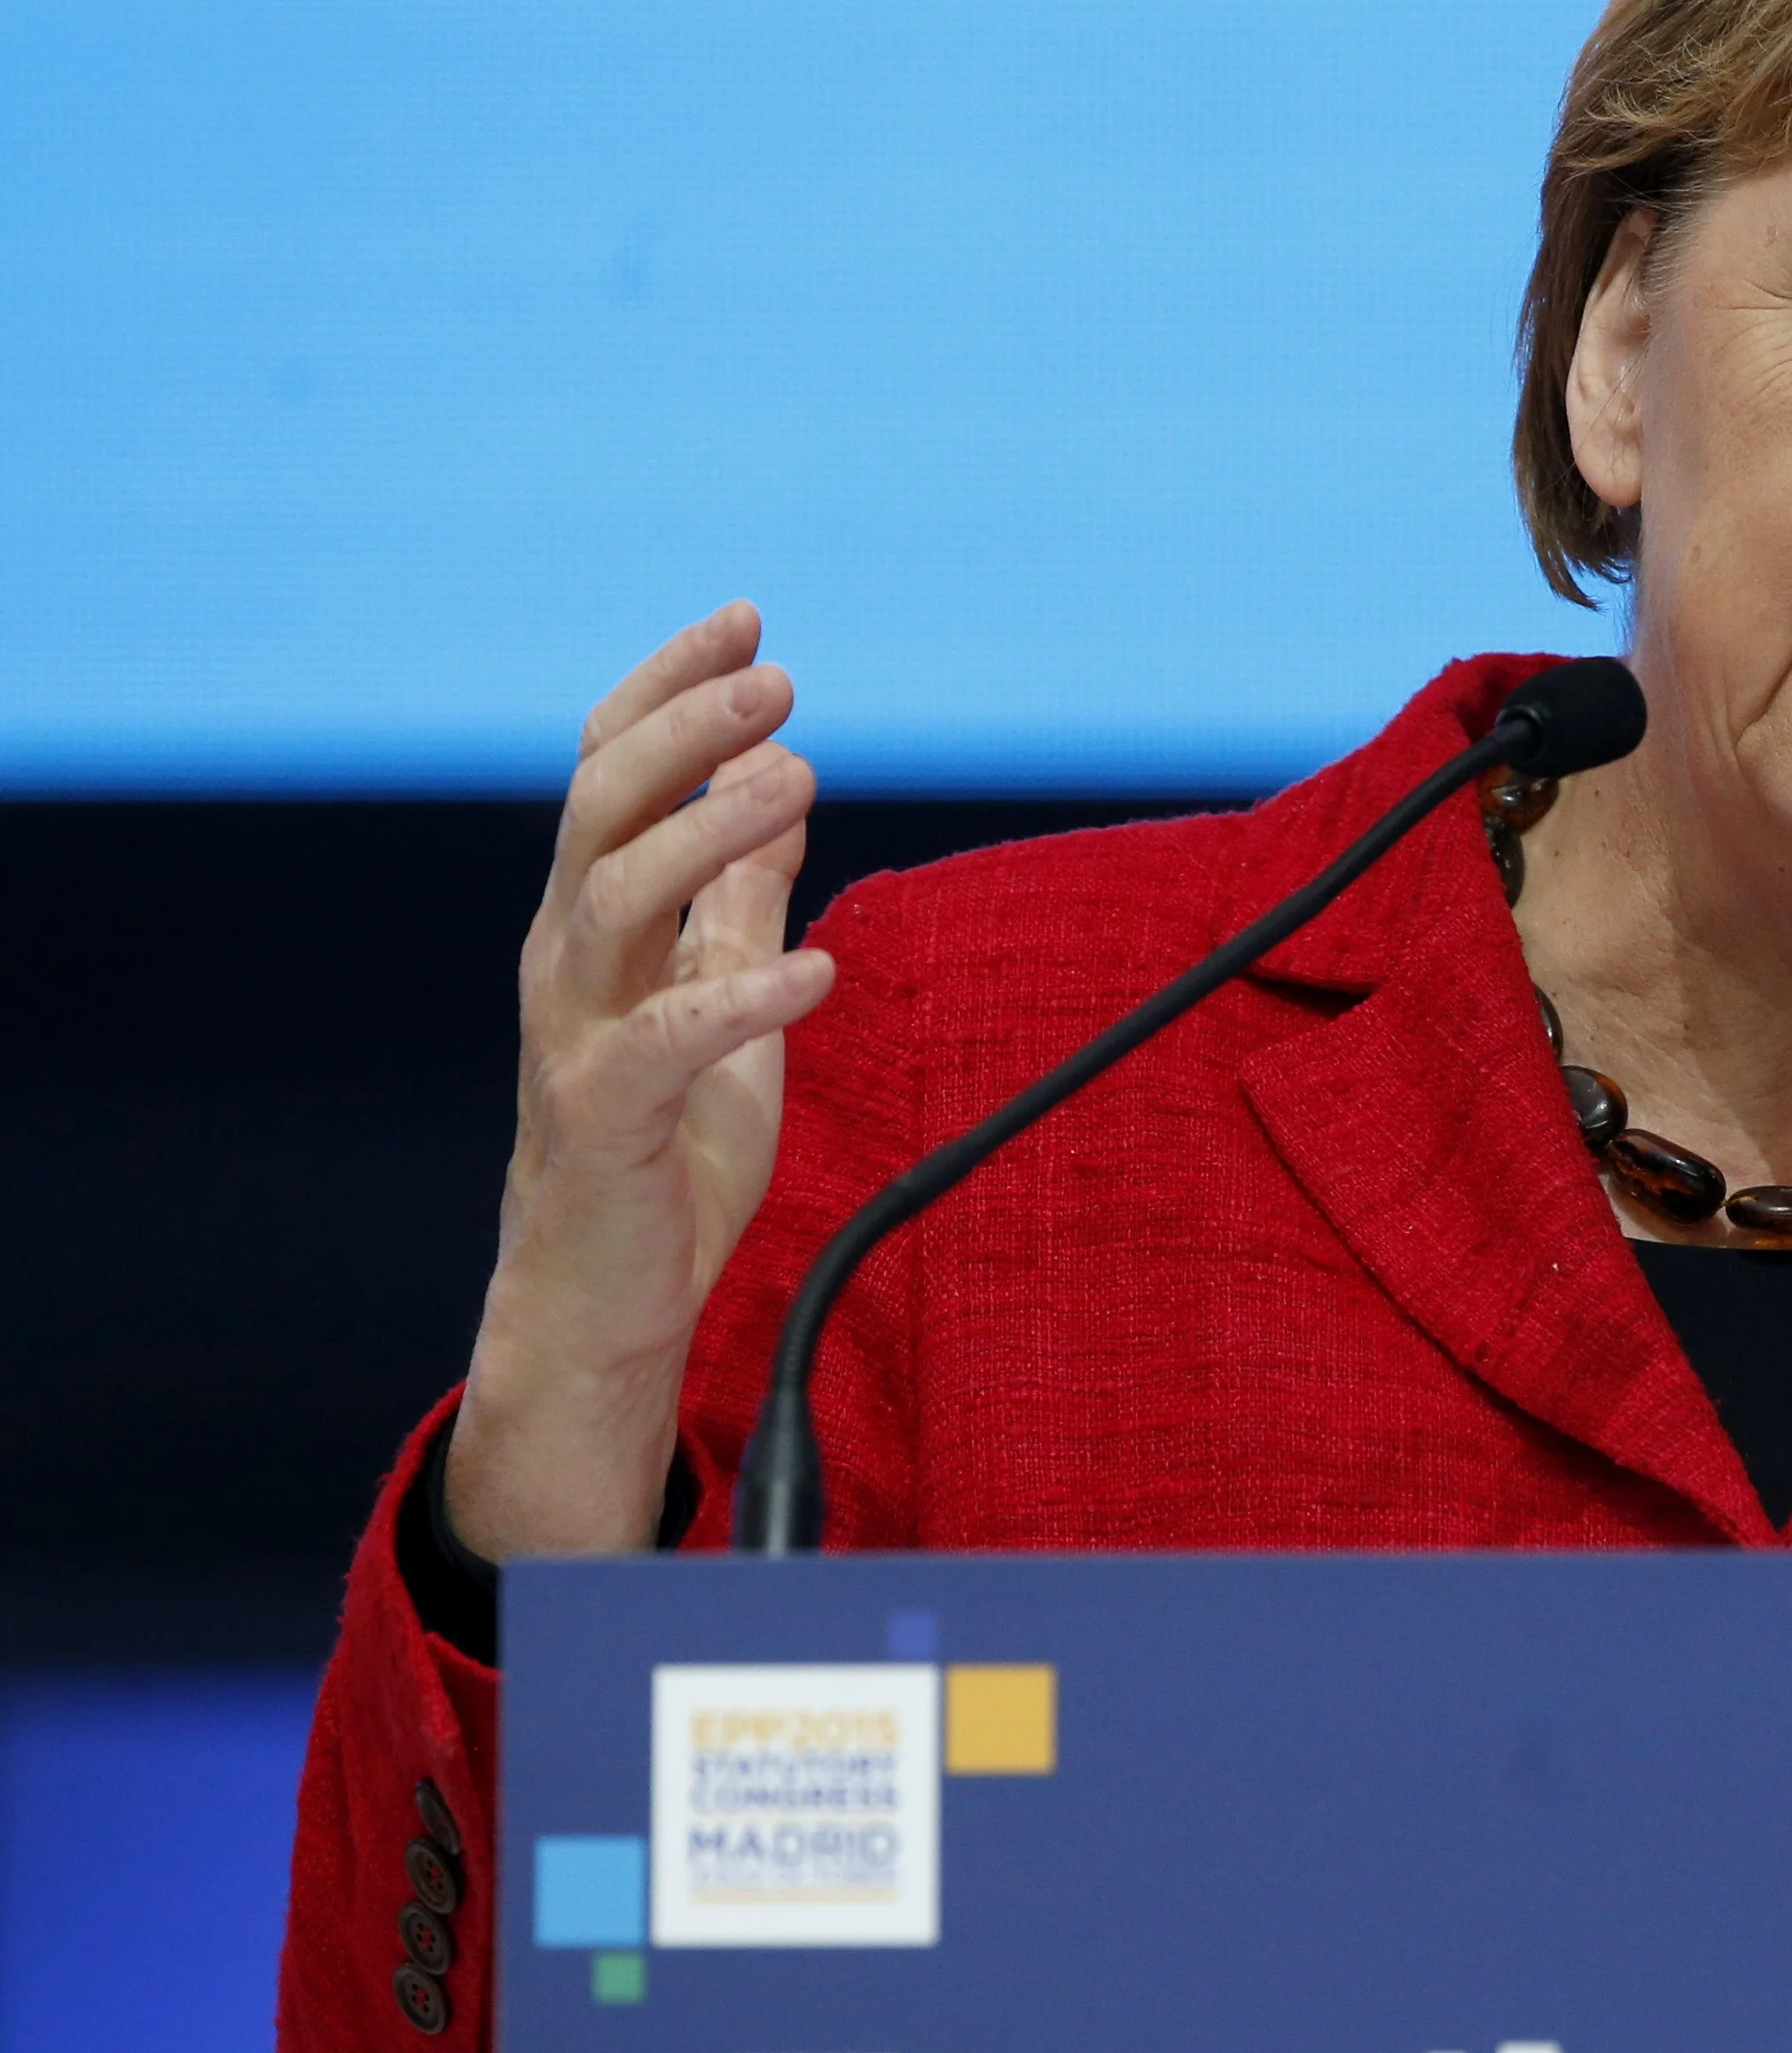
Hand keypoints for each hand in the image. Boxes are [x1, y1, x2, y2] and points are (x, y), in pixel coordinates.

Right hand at [443, 603, 834, 1560]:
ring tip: (798, 778)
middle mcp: (568, 960)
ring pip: (615, 898)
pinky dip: (746, 999)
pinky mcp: (606, 1121)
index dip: (670, 688)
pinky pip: (670, 1043)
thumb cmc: (666, 1149)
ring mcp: (575, 1037)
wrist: (606, 1297)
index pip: (612, 769)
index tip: (748, 618)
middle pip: (600, 808)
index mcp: (595, 922)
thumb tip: (779, 787)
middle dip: (686, 730)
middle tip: (781, 679)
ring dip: (708, 829)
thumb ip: (742, 900)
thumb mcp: (722, 998)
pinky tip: (819, 972)